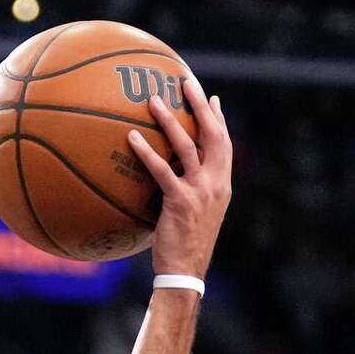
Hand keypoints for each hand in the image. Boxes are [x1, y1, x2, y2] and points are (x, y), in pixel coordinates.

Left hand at [127, 78, 231, 278]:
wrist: (186, 271)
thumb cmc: (184, 246)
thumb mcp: (195, 215)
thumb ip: (189, 193)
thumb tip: (168, 181)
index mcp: (222, 184)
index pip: (224, 143)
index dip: (218, 119)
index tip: (212, 98)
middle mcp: (216, 182)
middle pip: (212, 133)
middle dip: (200, 105)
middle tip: (186, 82)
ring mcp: (201, 190)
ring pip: (187, 145)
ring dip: (170, 120)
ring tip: (153, 100)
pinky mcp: (181, 201)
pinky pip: (162, 170)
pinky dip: (147, 152)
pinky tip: (131, 138)